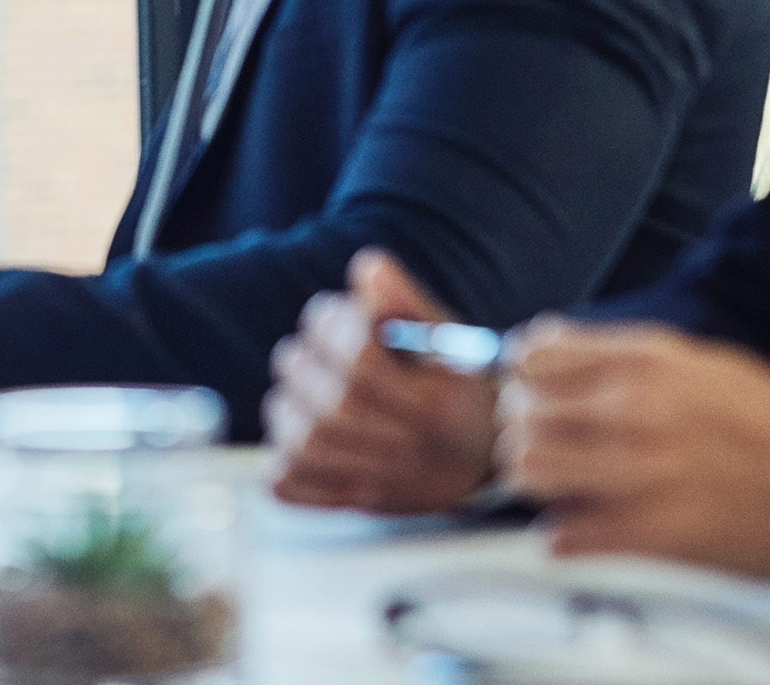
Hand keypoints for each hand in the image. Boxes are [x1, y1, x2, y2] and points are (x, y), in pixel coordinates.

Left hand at [269, 248, 500, 511]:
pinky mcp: (353, 502)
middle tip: (310, 347)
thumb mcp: (449, 340)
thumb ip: (407, 302)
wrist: (487, 458)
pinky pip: (292, 488)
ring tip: (302, 386)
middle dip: (305, 362)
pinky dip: (281, 459)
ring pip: (304, 445)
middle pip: (329, 407)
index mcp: (436, 404)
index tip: (335, 312)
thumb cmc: (460, 386)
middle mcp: (409, 451)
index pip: (361, 363)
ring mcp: (379, 483)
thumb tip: (367, 267)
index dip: (334, 327)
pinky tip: (299, 430)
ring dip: (288, 404)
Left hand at [503, 320, 769, 577]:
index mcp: (647, 361)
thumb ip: (624, 356)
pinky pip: (567, 534)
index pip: (531, 356)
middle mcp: (637, 408)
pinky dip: (564, 536)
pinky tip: (584, 531)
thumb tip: (548, 349)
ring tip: (562, 488)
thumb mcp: (702, 363)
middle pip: (520, 411)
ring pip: (529, 468)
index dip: (523, 378)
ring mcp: (643, 471)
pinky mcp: (657, 533)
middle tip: (546, 447)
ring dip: (536, 481)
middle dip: (523, 430)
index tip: (534, 395)